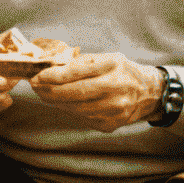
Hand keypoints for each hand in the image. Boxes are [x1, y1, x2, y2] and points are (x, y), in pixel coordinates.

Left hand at [28, 52, 164, 132]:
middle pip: (73, 93)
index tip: (36, 76)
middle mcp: (115, 89)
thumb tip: (50, 66)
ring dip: (55, 101)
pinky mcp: (110, 124)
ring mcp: (113, 109)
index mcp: (112, 67)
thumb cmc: (122, 71)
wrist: (149, 93)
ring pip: (74, 108)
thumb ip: (80, 62)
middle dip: (48, 90)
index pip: (76, 73)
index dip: (52, 76)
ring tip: (44, 93)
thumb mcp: (106, 58)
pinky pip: (81, 117)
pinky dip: (69, 109)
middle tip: (34, 86)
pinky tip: (62, 102)